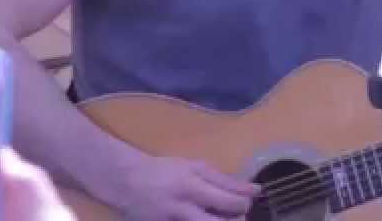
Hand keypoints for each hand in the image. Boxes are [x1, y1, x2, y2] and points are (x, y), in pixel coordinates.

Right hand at [112, 156, 260, 219]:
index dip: (245, 204)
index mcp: (192, 186)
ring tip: (222, 217)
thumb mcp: (195, 167)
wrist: (126, 181)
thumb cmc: (166, 171)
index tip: (249, 200)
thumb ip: (224, 180)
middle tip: (238, 215)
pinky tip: (203, 218)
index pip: (229, 202)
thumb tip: (254, 190)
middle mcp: (182, 208)